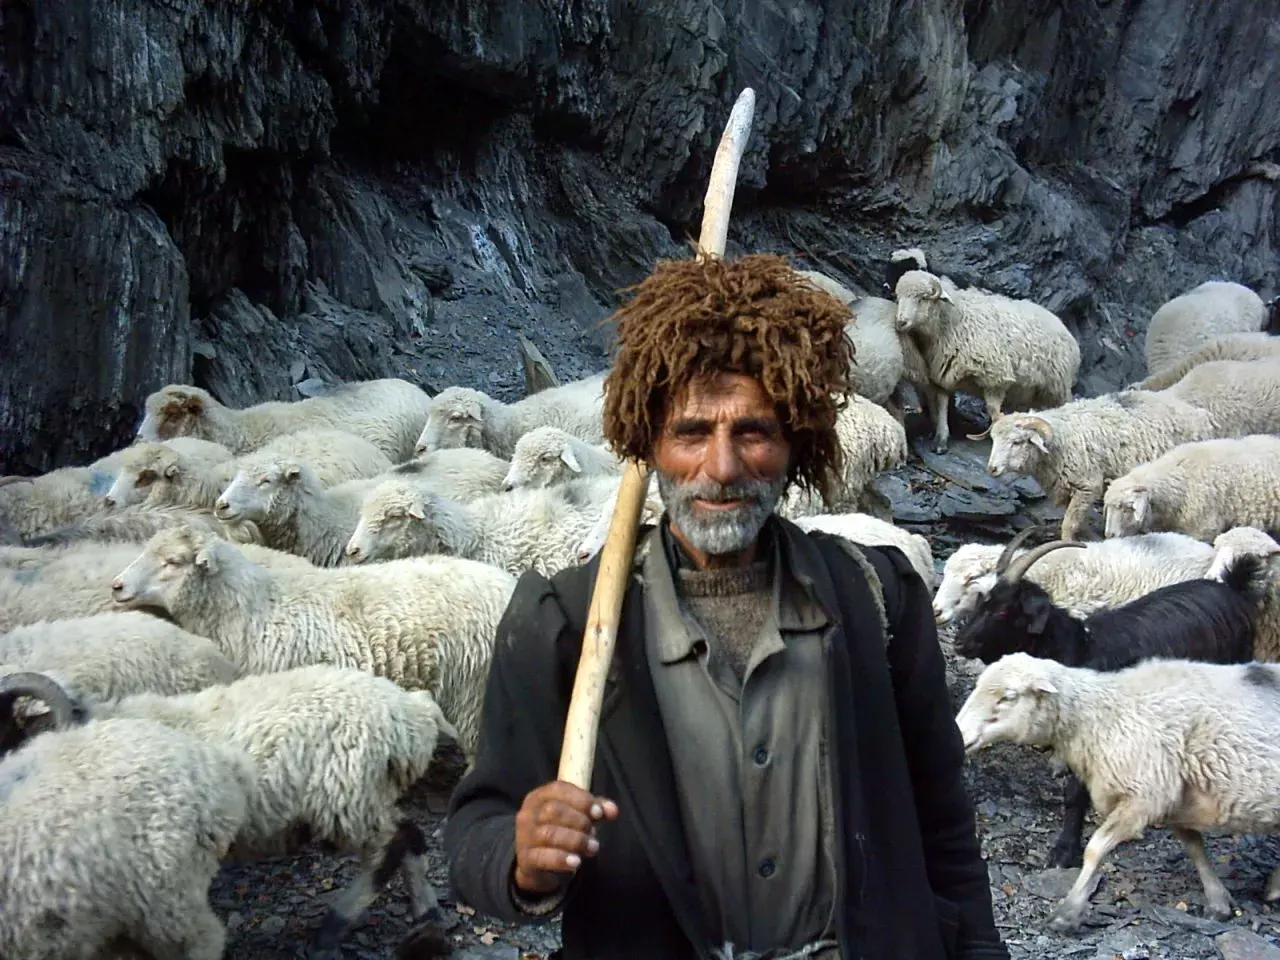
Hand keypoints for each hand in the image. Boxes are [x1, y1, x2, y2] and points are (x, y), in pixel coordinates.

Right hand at [513, 780, 618, 894]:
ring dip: (576, 841)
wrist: (535, 864)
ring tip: (592, 848)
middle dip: (579, 821)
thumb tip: (612, 810)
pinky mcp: (525, 859)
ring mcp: (524, 836)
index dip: (581, 799)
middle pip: (554, 811)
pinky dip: (561, 859)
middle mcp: (528, 813)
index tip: (598, 812)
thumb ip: (595, 809)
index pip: (558, 789)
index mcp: (539, 797)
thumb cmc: (559, 832)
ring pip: (549, 834)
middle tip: (594, 833)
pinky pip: (542, 857)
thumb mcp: (577, 816)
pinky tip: (576, 862)